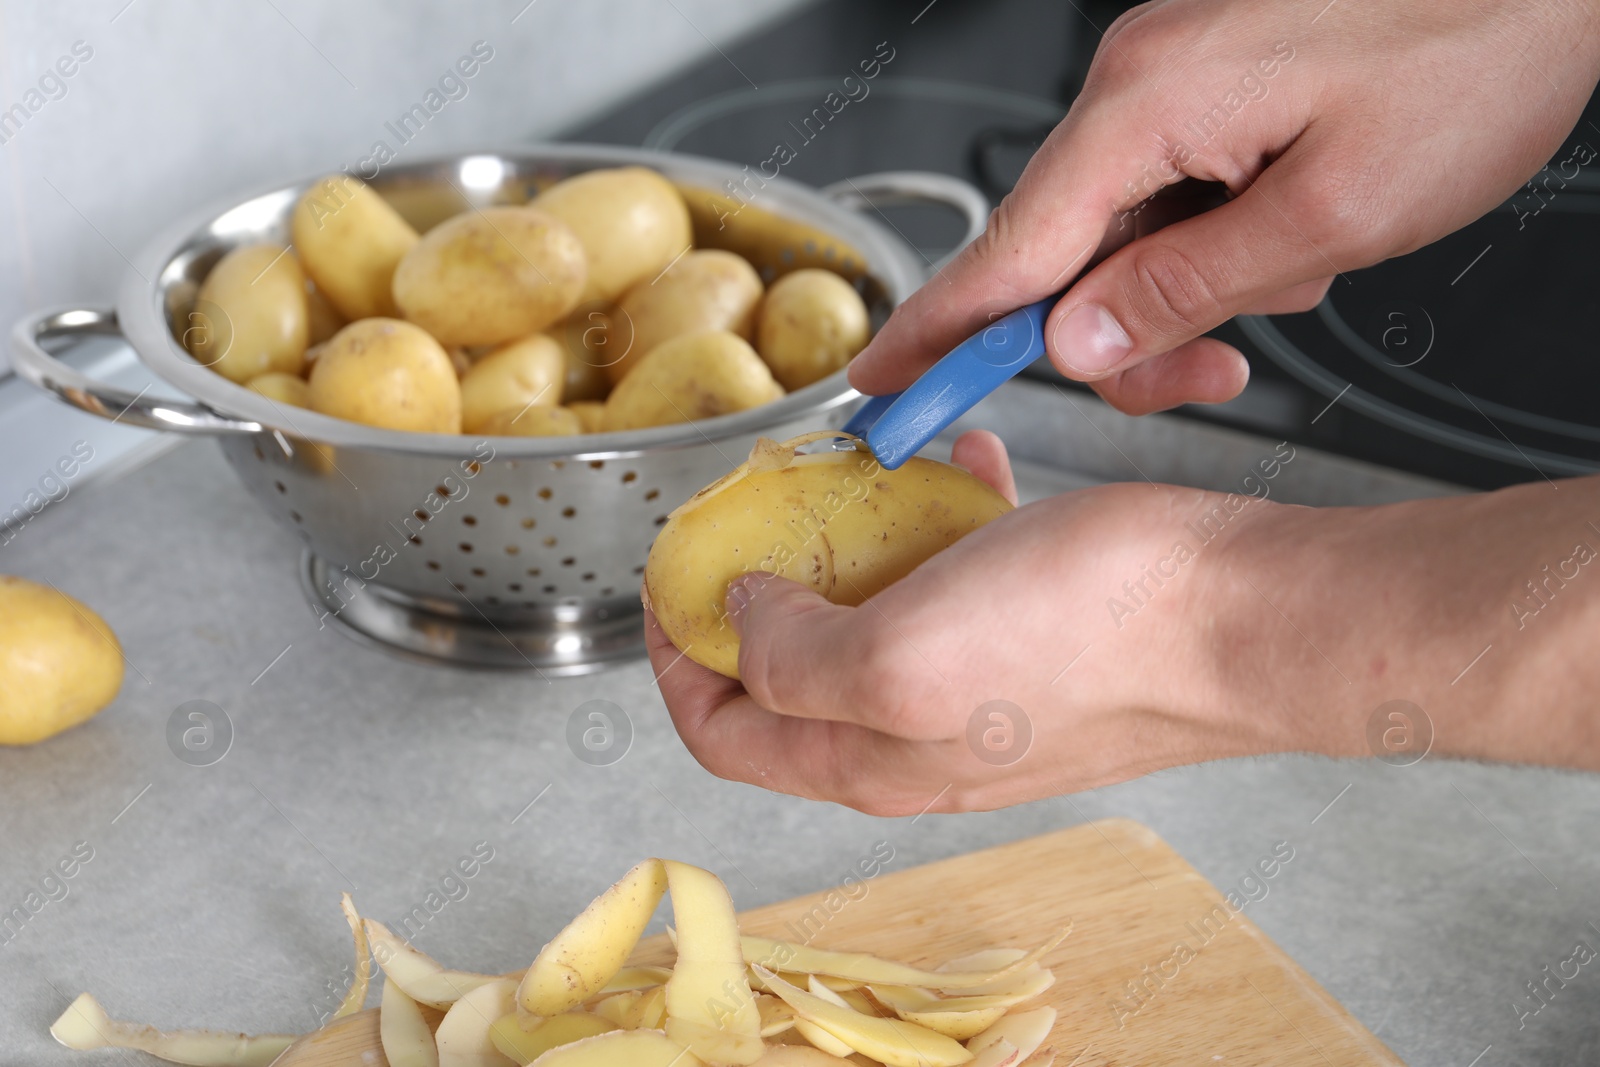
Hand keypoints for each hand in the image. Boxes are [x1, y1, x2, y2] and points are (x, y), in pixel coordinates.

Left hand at [647, 430, 1278, 814]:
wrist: (1244, 617)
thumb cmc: (1089, 636)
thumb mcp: (901, 652)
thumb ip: (793, 657)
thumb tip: (742, 623)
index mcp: (866, 760)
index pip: (723, 733)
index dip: (677, 656)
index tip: (674, 576)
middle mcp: (916, 742)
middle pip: (791, 676)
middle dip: (765, 587)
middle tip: (767, 508)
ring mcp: (979, 696)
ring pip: (877, 617)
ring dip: (858, 544)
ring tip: (868, 475)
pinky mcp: (1034, 645)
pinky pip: (959, 584)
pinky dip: (943, 526)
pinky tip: (968, 470)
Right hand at [849, 0, 1599, 414]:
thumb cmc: (1477, 50)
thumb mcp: (1335, 212)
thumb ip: (1186, 286)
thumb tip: (1076, 342)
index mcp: (1146, 104)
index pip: (1006, 252)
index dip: (940, 335)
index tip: (883, 391)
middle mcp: (1137, 83)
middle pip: (1065, 256)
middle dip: (1127, 332)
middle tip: (1213, 374)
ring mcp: (1169, 79)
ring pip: (1124, 235)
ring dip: (1192, 285)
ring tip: (1300, 266)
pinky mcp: (1206, 86)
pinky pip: (1170, 194)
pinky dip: (1217, 239)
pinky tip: (1294, 228)